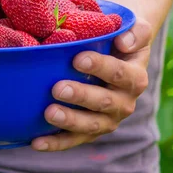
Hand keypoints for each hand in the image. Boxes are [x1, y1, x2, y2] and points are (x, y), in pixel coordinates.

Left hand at [31, 18, 151, 151]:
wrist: (117, 54)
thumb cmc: (119, 38)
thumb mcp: (135, 29)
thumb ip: (136, 32)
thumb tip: (124, 42)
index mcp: (135, 78)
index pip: (120, 74)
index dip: (101, 67)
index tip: (79, 59)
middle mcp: (124, 103)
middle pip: (104, 102)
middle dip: (81, 96)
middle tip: (58, 88)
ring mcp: (107, 120)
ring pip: (90, 125)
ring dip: (69, 121)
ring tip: (49, 113)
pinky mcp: (89, 131)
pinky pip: (73, 139)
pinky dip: (55, 143)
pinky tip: (36, 142)